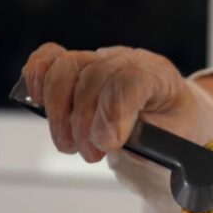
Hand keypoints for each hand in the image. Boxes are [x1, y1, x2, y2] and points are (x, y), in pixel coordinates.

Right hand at [21, 43, 212, 161]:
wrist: (174, 113)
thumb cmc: (174, 125)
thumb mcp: (175, 138)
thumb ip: (148, 140)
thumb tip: (112, 140)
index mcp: (158, 75)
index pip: (130, 80)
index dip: (113, 112)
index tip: (108, 143)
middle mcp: (127, 60)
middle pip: (94, 77)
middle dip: (85, 123)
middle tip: (91, 154)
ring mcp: (100, 59)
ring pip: (67, 68)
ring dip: (60, 112)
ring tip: (70, 144)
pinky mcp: (78, 65)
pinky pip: (50, 58)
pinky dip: (37, 76)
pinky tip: (36, 100)